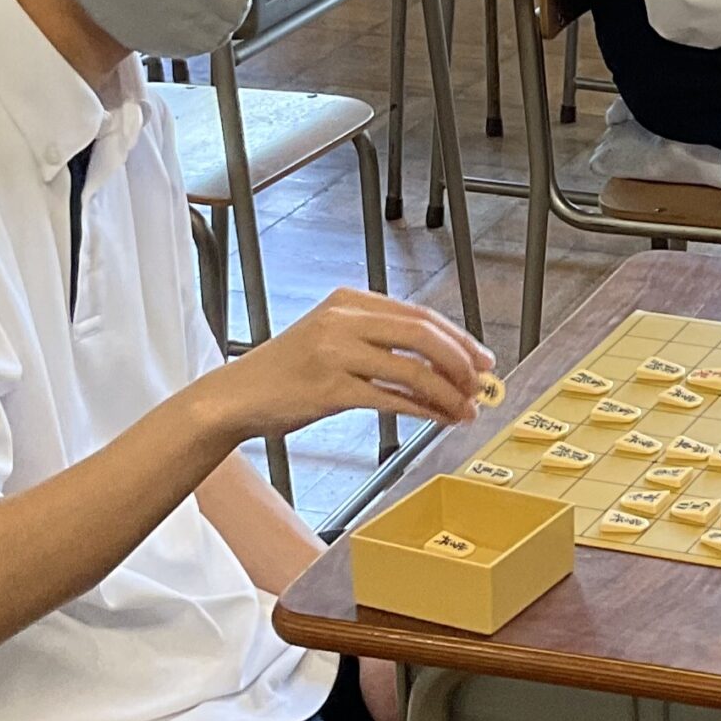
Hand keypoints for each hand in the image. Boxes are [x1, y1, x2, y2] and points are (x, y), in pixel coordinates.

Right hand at [199, 288, 490, 439]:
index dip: (457, 338)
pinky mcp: (329, 388)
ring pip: (411, 368)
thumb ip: (381, 342)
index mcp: (349, 301)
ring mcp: (335, 352)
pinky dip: (422, 409)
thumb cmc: (288, 372)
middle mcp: (343, 319)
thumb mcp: (333, 339)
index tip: (482, 359)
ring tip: (466, 409)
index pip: (419, 315)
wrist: (237, 396)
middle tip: (482, 383)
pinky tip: (438, 419)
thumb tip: (442, 363)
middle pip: (422, 334)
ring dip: (447, 392)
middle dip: (461, 361)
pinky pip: (390, 398)